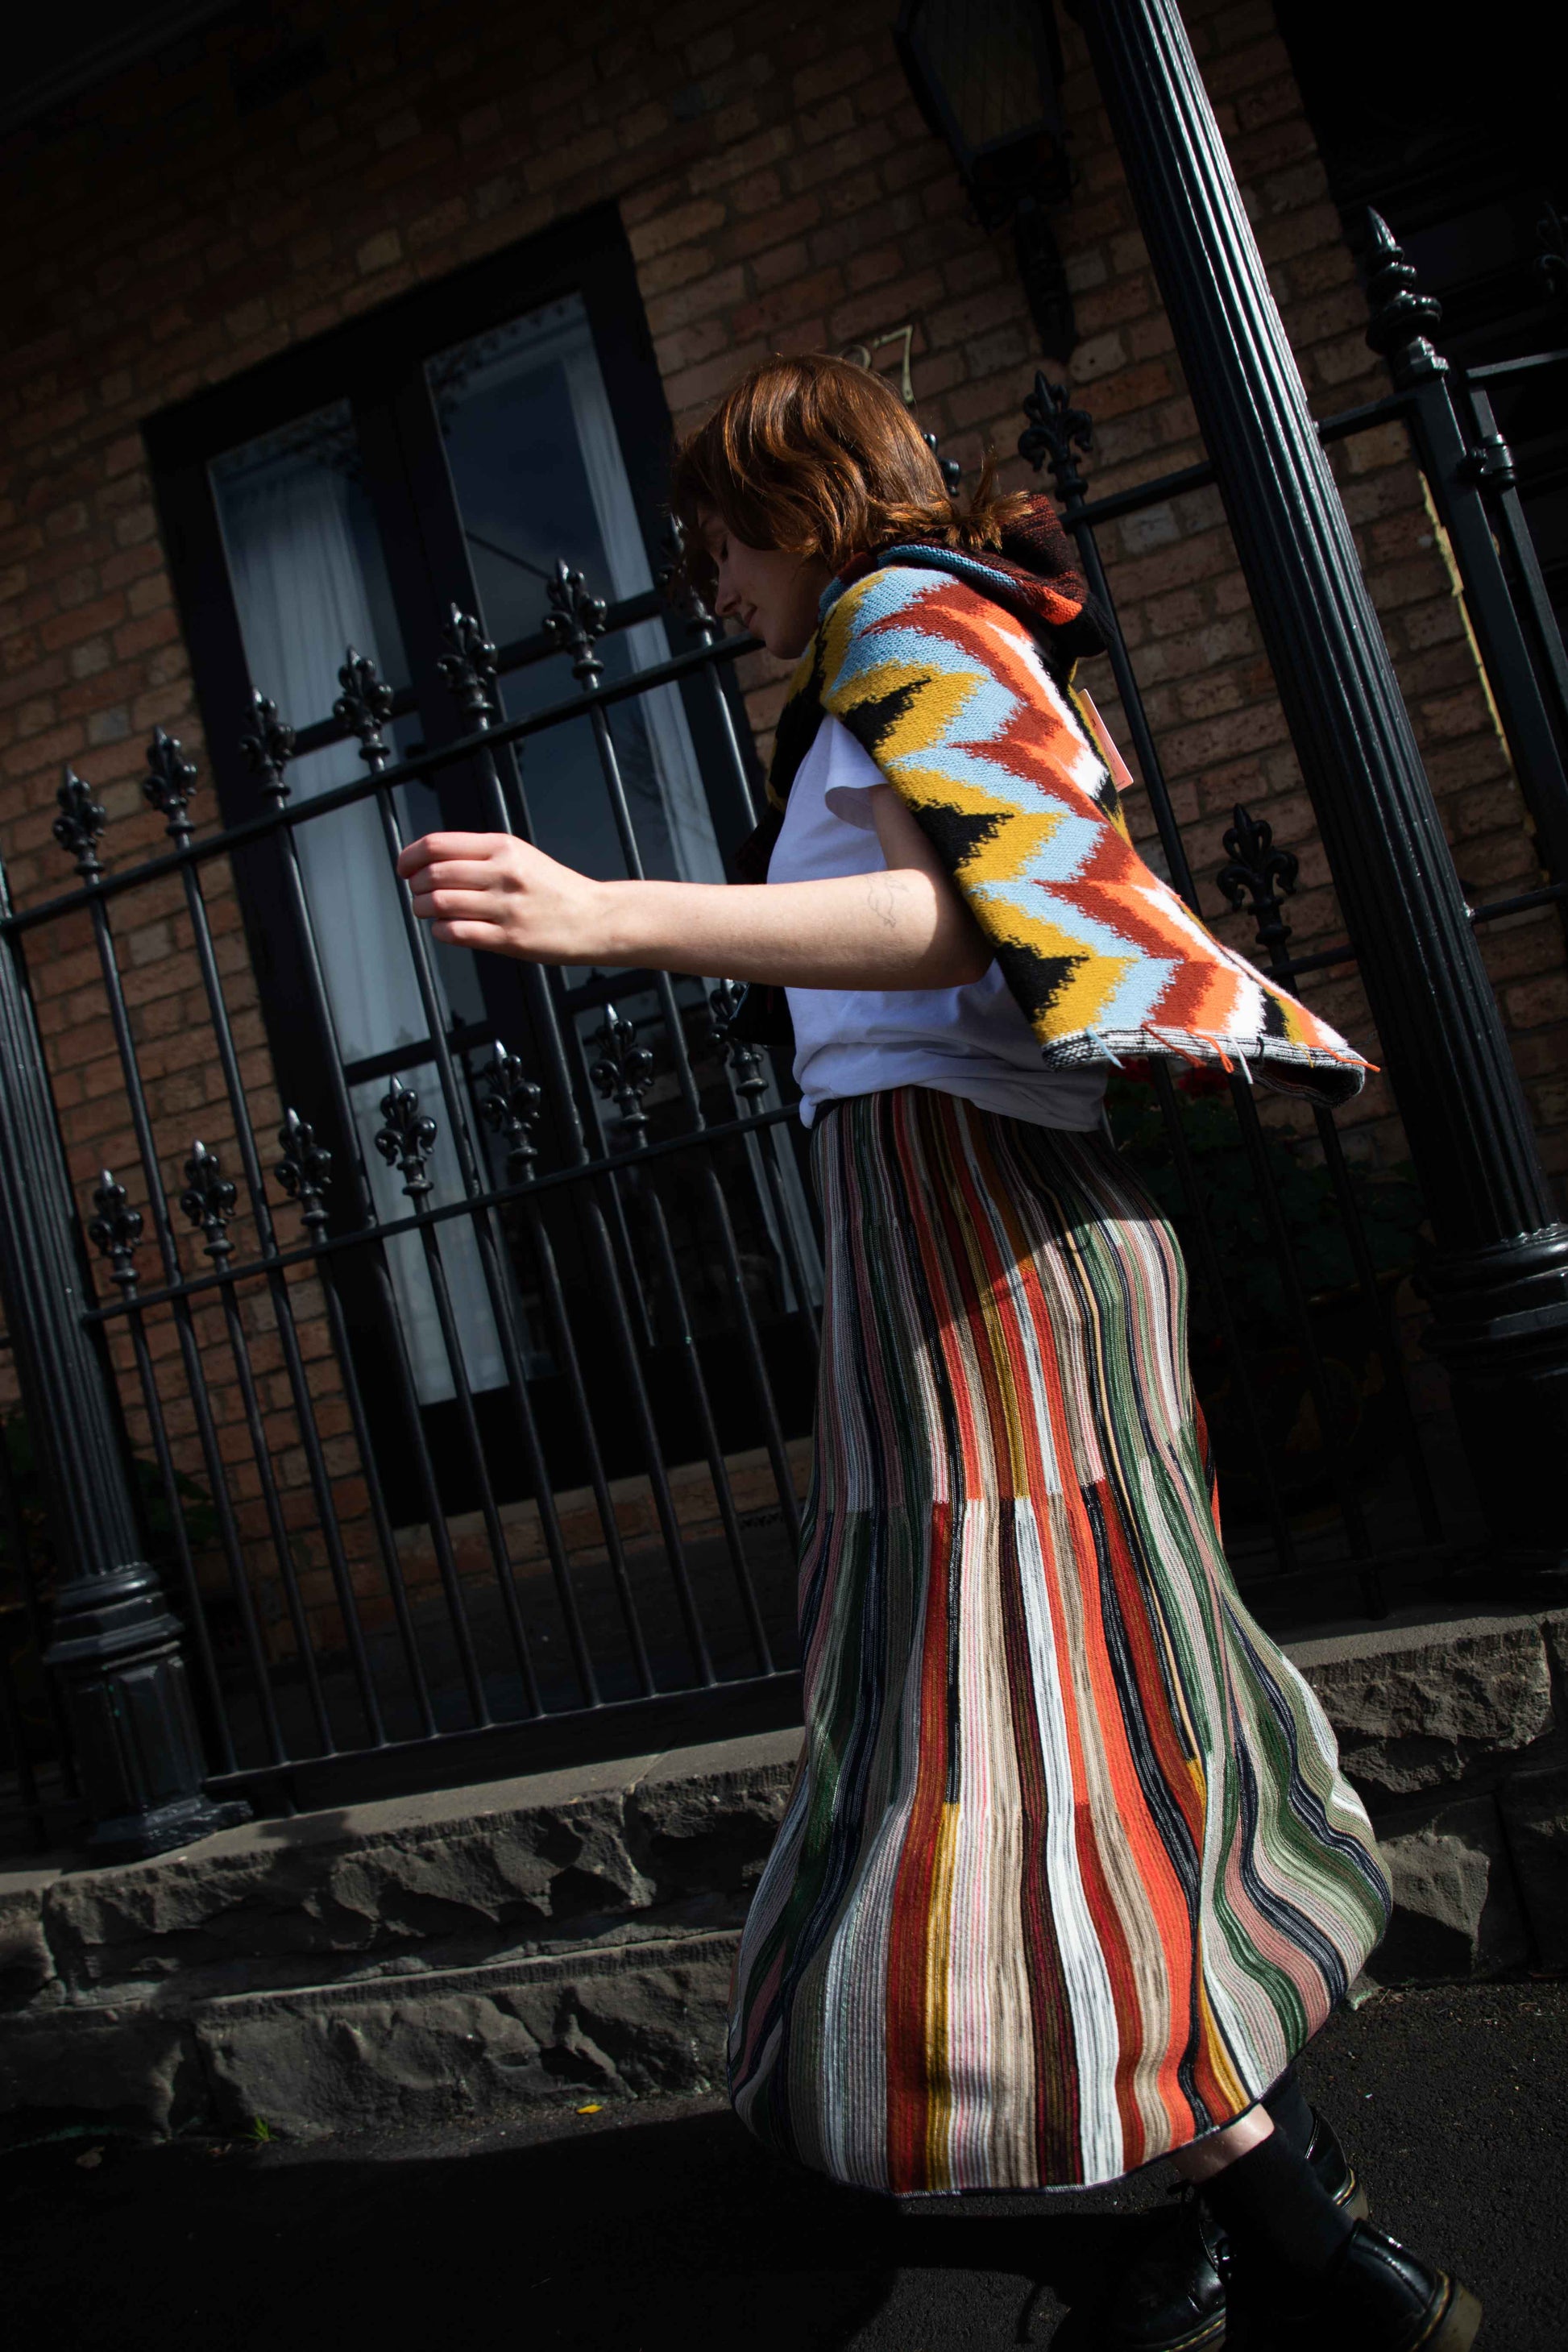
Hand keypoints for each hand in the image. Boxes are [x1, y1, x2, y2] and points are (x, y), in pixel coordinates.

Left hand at [396, 831, 610, 962]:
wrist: (594, 918)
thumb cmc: (554, 889)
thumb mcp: (519, 855)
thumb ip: (478, 854)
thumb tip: (430, 861)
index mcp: (503, 846)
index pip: (438, 844)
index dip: (410, 856)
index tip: (404, 867)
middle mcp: (503, 873)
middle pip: (433, 874)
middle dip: (414, 886)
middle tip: (416, 892)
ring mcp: (506, 907)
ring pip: (439, 904)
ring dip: (422, 909)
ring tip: (426, 911)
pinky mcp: (509, 939)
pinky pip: (456, 933)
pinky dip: (440, 931)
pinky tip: (445, 929)